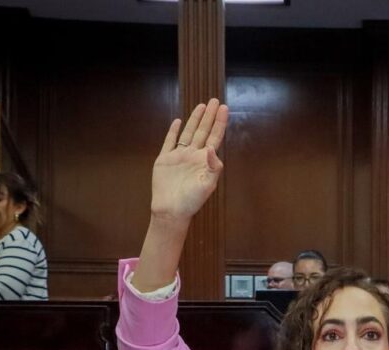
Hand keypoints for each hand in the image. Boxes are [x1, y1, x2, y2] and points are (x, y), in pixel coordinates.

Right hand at [150, 99, 228, 225]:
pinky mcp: (165, 160)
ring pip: (188, 133)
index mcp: (205, 161)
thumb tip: (212, 147)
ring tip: (201, 106)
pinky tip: (178, 122)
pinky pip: (169, 141)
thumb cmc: (191, 201)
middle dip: (209, 116)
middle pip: (203, 131)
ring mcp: (179, 157)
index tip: (224, 108)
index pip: (215, 137)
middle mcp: (193, 156)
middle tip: (214, 100)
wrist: (171, 210)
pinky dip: (173, 131)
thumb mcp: (207, 185)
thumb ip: (212, 167)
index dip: (219, 123)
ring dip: (195, 120)